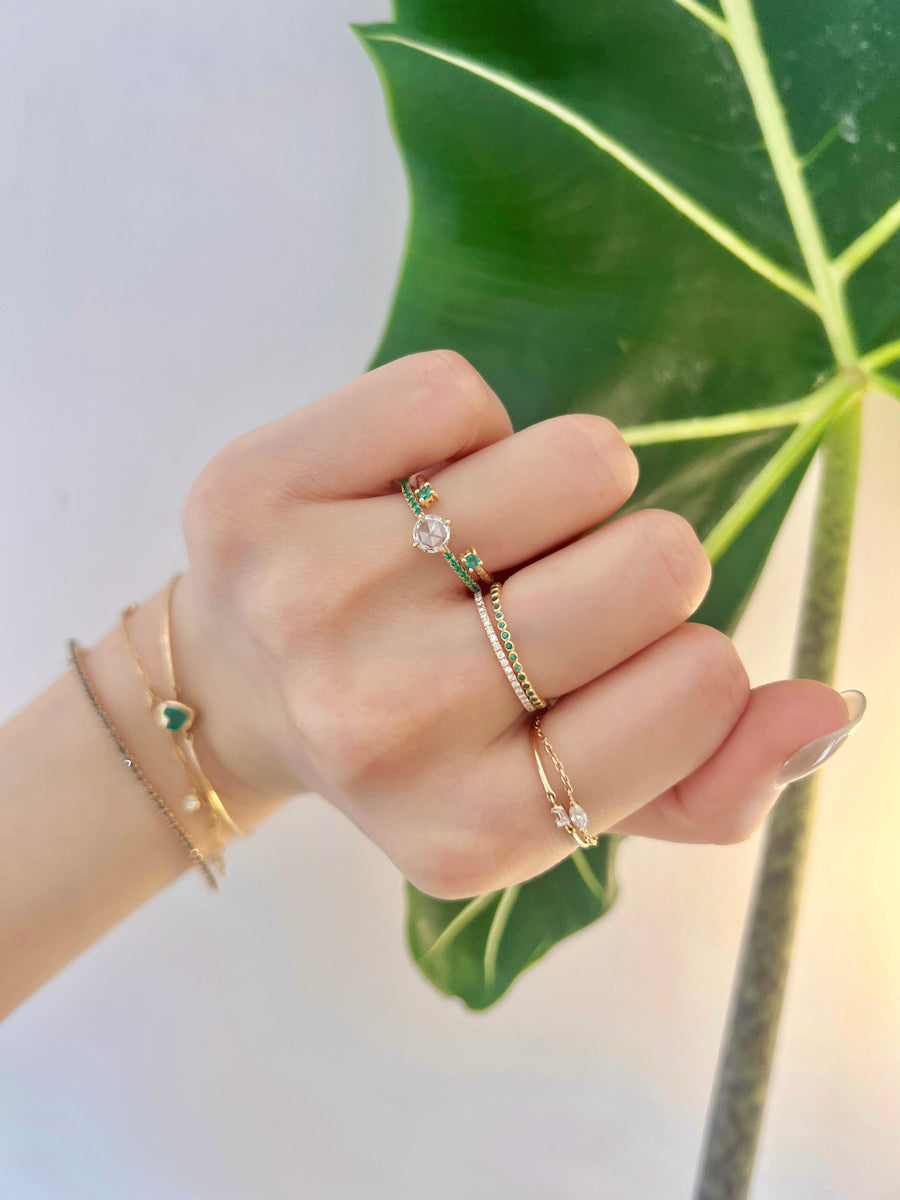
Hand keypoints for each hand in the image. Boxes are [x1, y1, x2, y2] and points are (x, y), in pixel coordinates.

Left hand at [171, 350, 851, 897]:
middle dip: (631, 563)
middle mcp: (389, 724)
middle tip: (539, 596)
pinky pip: (459, 392)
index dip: (684, 654)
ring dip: (561, 489)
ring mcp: (314, 603)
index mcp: (480, 829)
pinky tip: (408, 494)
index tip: (606, 668)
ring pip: (580, 460)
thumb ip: (709, 780)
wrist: (242, 685)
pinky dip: (465, 429)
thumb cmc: (432, 737)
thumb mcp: (562, 798)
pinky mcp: (260, 495)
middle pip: (658, 563)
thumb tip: (830, 704)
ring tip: (481, 543)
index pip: (703, 686)